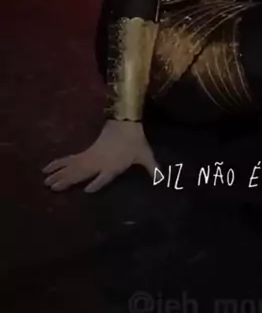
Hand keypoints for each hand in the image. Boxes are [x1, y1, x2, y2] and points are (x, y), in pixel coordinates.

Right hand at [42, 119, 157, 192]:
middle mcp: (99, 162)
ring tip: (46, 182)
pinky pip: (70, 160)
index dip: (97, 183)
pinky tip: (48, 167)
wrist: (125, 122)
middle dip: (68, 180)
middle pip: (81, 172)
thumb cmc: (135, 141)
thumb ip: (153, 169)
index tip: (88, 191)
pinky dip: (59, 163)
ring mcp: (91, 157)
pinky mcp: (86, 153)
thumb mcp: (145, 155)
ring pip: (72, 167)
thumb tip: (165, 180)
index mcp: (113, 164)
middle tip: (52, 188)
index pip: (104, 175)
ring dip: (59, 174)